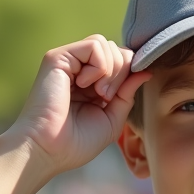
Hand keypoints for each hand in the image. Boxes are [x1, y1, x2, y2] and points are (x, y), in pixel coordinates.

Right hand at [8, 35, 150, 175]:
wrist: (48, 150)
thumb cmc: (76, 142)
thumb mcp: (112, 118)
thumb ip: (128, 93)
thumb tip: (146, 70)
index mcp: (91, 83)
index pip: (120, 61)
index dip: (128, 74)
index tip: (117, 98)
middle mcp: (78, 69)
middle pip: (117, 49)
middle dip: (122, 73)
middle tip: (105, 98)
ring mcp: (68, 61)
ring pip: (107, 44)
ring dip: (112, 70)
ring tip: (97, 93)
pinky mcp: (58, 57)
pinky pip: (94, 45)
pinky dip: (100, 66)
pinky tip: (85, 84)